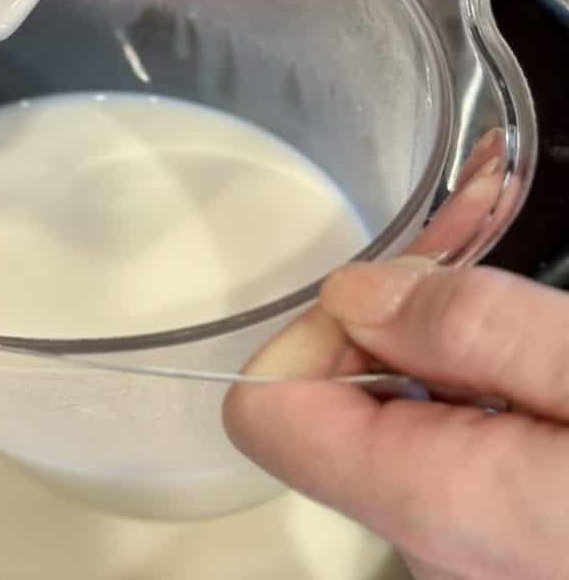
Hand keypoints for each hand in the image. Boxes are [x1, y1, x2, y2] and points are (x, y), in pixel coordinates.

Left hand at [223, 257, 568, 579]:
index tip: (408, 294)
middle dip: (392, 314)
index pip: (267, 408)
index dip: (321, 330)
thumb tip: (349, 296)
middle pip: (334, 401)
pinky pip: (448, 438)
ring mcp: (466, 545)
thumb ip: (469, 329)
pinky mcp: (501, 533)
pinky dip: (475, 375)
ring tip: (500, 267)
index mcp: (432, 505)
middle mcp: (428, 543)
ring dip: (440, 334)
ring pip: (397, 411)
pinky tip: (523, 335)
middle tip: (467, 244)